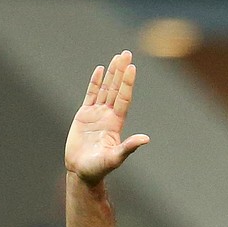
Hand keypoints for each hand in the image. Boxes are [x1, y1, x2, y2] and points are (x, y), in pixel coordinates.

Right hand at [65, 50, 149, 184]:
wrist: (81, 172)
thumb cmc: (99, 168)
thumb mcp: (115, 158)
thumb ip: (129, 147)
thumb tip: (146, 139)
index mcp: (116, 123)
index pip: (123, 98)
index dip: (127, 83)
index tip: (131, 68)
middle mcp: (108, 115)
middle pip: (116, 89)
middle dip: (121, 71)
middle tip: (126, 53)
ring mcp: (96, 114)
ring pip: (105, 89)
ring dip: (111, 73)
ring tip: (117, 57)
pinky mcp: (84, 116)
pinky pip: (90, 95)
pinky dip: (95, 83)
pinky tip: (99, 70)